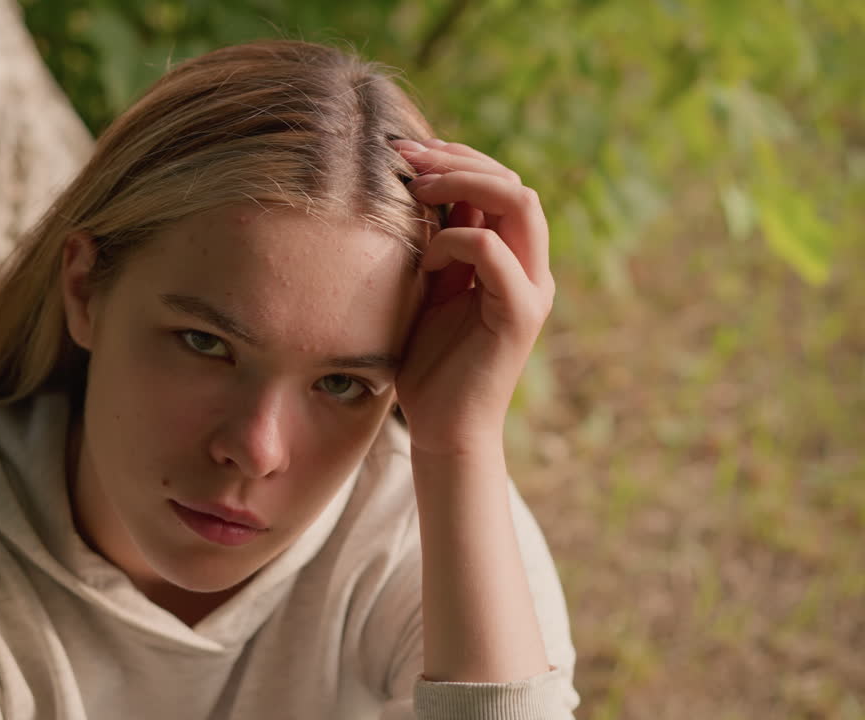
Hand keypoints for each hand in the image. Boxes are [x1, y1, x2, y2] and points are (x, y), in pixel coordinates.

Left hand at [389, 138, 554, 456]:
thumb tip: (411, 187)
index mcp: (513, 258)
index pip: (501, 183)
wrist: (444, 429)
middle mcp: (531, 267)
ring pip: (519, 203)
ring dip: (463, 184)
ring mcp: (532, 289)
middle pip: (514, 182)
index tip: (406, 152)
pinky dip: (455, 239)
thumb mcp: (427, 288)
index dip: (457, 157)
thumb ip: (433, 243)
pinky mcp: (521, 314)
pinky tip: (425, 254)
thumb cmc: (427, 362)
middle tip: (406, 159)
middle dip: (457, 160)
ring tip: (416, 190)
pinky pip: (493, 252)